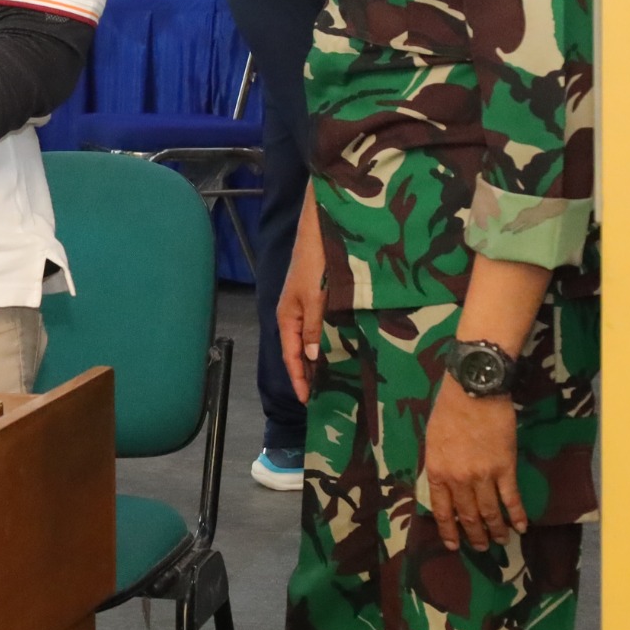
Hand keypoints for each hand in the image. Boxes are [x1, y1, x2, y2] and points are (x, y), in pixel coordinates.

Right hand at [277, 188, 327, 402]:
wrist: (323, 227)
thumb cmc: (316, 262)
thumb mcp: (315, 297)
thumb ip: (313, 327)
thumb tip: (311, 358)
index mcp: (287, 315)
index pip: (291, 356)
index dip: (299, 378)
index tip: (309, 402)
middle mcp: (295, 313)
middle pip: (299, 350)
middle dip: (309, 373)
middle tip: (325, 397)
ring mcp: (307, 305)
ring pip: (312, 340)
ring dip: (320, 359)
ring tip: (334, 380)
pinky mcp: (320, 296)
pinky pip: (322, 328)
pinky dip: (328, 342)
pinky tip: (342, 349)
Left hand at [423, 381, 525, 550]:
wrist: (474, 391)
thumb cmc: (449, 410)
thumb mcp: (432, 440)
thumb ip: (438, 466)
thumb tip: (442, 486)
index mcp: (438, 471)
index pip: (442, 510)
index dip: (449, 531)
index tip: (454, 545)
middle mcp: (459, 479)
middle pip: (468, 515)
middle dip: (475, 535)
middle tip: (482, 547)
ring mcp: (483, 476)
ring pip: (490, 512)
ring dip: (496, 530)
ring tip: (501, 541)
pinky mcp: (505, 469)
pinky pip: (511, 499)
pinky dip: (517, 515)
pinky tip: (522, 527)